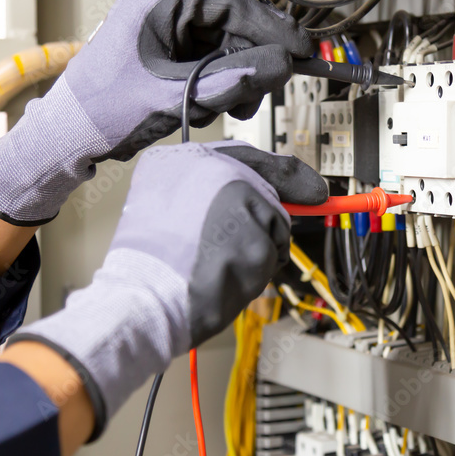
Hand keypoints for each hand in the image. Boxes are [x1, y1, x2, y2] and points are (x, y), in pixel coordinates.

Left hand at [0, 0, 311, 224]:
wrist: (66, 140)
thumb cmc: (105, 113)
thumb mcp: (175, 96)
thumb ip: (231, 79)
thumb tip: (281, 65)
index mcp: (155, 5)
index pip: (227, 2)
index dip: (268, 25)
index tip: (299, 49)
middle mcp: (160, 12)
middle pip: (228, 24)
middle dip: (253, 56)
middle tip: (272, 85)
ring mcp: (163, 35)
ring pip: (222, 45)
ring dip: (240, 74)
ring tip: (240, 107)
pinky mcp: (165, 57)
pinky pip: (208, 62)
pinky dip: (223, 83)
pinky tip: (221, 106)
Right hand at [9, 141, 325, 436]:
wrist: (144, 298)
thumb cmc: (148, 264)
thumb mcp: (162, 205)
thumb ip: (205, 191)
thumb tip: (254, 194)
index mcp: (185, 157)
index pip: (248, 157)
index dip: (284, 175)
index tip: (310, 186)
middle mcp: (216, 168)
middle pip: (268, 192)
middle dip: (263, 224)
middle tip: (233, 248)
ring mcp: (240, 200)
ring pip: (273, 226)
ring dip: (256, 251)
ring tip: (215, 262)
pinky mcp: (257, 235)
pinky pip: (272, 255)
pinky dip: (256, 271)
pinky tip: (225, 275)